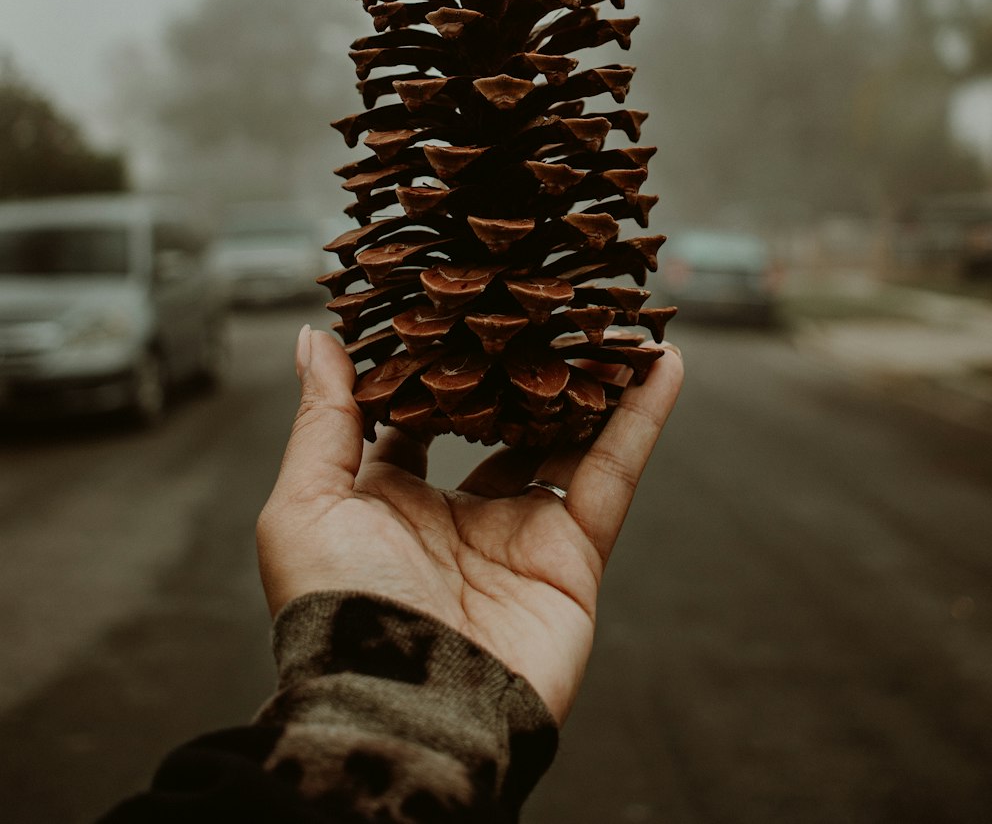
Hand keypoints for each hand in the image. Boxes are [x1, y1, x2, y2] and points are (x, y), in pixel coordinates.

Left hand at [257, 326, 682, 723]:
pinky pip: (613, 472)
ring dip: (592, 379)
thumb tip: (317, 338)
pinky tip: (662, 360)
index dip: (440, 362)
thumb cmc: (338, 612)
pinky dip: (641, 417)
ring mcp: (520, 534)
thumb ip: (322, 418)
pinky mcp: (573, 556)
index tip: (460, 303)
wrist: (405, 712)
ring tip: (614, 315)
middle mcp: (459, 515)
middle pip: (503, 420)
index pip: (423, 417)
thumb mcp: (305, 504)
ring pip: (566, 437)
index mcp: (392, 501)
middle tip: (547, 301)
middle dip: (526, 366)